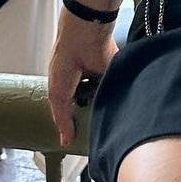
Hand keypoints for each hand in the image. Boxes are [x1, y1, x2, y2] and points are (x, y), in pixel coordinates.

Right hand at [47, 13, 117, 148]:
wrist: (84, 39)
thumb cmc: (65, 61)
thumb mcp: (57, 96)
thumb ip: (62, 119)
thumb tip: (65, 142)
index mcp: (70, 88)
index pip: (74, 111)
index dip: (77, 125)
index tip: (81, 142)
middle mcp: (87, 85)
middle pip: (93, 109)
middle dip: (95, 120)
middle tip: (100, 138)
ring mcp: (103, 81)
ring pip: (108, 102)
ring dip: (108, 110)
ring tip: (113, 127)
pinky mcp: (117, 75)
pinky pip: (121, 92)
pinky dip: (120, 99)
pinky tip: (123, 111)